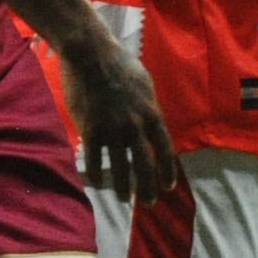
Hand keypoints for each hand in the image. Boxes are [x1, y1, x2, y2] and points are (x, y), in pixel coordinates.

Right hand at [56, 20, 181, 203]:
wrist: (90, 54)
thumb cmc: (118, 63)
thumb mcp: (144, 84)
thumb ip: (148, 107)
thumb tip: (152, 123)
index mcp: (151, 113)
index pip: (165, 150)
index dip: (167, 172)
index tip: (167, 187)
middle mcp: (135, 125)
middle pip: (145, 165)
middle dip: (147, 188)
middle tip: (147, 204)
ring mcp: (112, 129)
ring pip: (120, 167)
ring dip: (123, 188)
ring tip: (123, 199)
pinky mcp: (90, 128)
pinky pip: (95, 158)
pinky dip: (96, 173)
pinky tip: (97, 183)